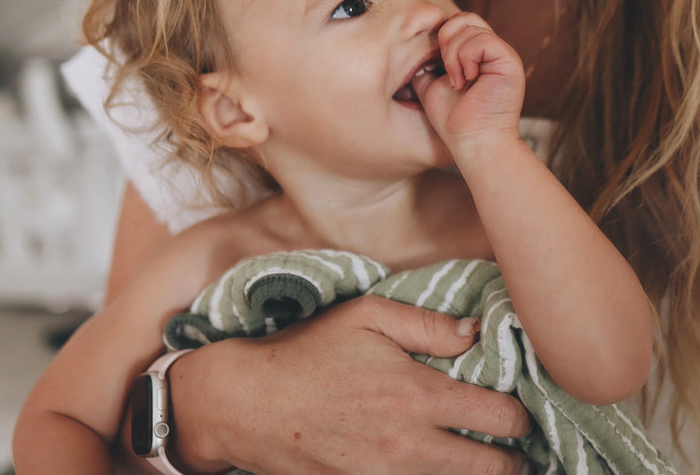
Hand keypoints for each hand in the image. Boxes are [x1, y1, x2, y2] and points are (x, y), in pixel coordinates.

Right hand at [168, 295, 531, 474]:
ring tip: (489, 465)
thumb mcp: (366, 315)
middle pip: (490, 469)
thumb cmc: (310, 350)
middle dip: (513, 461)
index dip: (520, 416)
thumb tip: (476, 333)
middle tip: (521, 452)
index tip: (522, 412)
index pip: (498, 416)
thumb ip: (426, 324)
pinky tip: (440, 472)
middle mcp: (411, 446)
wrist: (251, 403)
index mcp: (417, 394)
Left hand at [413, 12, 524, 152]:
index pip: (458, 23)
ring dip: (454, 53)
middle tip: (446, 70)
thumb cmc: (454, 120)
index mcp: (478, 54)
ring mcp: (503, 54)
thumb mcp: (431, 84)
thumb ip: (426, 63)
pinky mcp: (509, 60)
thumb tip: (411, 46)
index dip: (441, 37)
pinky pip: (482, 40)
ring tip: (457, 80)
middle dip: (445, 39)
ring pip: (470, 26)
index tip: (436, 67)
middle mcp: (493, 51)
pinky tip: (467, 80)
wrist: (472, 142)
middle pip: (464, 18)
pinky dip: (466, 57)